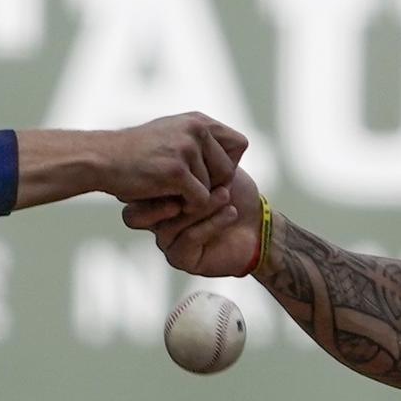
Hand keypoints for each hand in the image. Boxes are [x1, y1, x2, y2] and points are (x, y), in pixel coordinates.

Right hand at [95, 112, 247, 211]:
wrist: (102, 159)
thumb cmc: (135, 152)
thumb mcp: (172, 133)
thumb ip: (199, 139)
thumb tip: (234, 148)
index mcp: (198, 120)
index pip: (240, 144)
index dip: (229, 163)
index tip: (209, 173)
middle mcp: (196, 129)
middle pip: (230, 171)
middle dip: (214, 186)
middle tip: (188, 188)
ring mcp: (186, 149)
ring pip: (213, 189)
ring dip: (194, 197)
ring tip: (169, 191)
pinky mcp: (176, 171)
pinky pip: (199, 200)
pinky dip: (186, 207)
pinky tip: (169, 201)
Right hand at [124, 168, 264, 279]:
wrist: (258, 229)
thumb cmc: (236, 195)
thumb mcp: (214, 166)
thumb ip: (195, 155)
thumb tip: (182, 143)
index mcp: (158, 195)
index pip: (142, 187)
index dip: (169, 173)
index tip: (202, 162)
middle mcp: (157, 217)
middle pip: (150, 204)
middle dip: (189, 188)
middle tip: (218, 180)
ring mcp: (165, 238)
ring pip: (170, 221)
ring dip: (204, 206)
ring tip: (226, 194)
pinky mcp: (180, 257)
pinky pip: (188, 237)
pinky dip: (211, 223)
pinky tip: (231, 212)